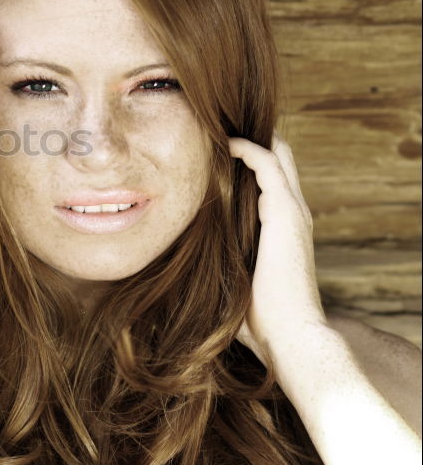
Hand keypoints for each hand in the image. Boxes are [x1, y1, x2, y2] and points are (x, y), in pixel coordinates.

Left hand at [228, 131, 328, 367]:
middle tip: (214, 129)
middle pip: (278, 159)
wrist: (290, 337)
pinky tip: (225, 143)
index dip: (245, 160)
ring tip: (216, 127)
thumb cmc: (258, 321)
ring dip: (248, 139)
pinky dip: (248, 149)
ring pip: (277, 155)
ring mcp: (293, 211)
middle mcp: (291, 214)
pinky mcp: (288, 213)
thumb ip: (213, 267)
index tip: (212, 149)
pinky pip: (269, 165)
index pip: (268, 180)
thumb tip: (171, 271)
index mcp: (280, 228)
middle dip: (249, 141)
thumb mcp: (230, 282)